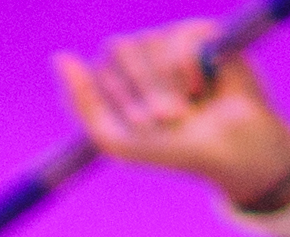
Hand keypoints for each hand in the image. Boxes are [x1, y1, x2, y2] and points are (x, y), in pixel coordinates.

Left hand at [58, 23, 289, 203]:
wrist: (230, 149)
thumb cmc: (172, 149)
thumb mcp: (116, 138)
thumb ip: (83, 102)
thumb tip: (59, 56)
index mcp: (113, 81)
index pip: (97, 69)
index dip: (119, 98)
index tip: (142, 126)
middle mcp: (138, 57)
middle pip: (120, 48)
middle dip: (143, 89)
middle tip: (166, 119)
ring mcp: (168, 42)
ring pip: (150, 41)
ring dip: (167, 84)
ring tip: (184, 109)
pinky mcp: (200, 33)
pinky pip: (181, 36)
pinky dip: (189, 67)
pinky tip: (201, 87)